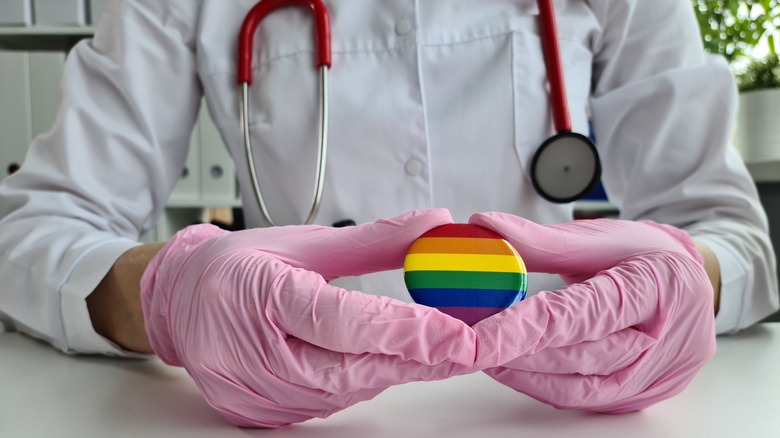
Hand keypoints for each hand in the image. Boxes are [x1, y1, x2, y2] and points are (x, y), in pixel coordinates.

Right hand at [140, 210, 476, 426]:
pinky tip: (389, 363)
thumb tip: (433, 225)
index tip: (460, 336)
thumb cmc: (237, 266)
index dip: (403, 331)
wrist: (178, 303)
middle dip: (422, 360)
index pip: (341, 321)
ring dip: (397, 371)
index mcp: (260, 295)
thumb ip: (374, 240)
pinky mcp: (262, 414)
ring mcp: (256, 391)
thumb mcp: (304, 240)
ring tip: (440, 350)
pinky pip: (329, 403)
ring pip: (347, 391)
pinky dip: (365, 381)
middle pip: (352, 368)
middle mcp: (255, 354)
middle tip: (475, 349)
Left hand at [468, 213, 715, 412]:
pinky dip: (543, 386)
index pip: (579, 316)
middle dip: (517, 353)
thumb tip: (485, 226)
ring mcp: (653, 375)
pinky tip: (512, 370)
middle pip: (578, 356)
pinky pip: (584, 399)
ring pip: (579, 386)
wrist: (692, 282)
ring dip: (525, 374)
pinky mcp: (638, 394)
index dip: (524, 329)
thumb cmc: (646, 254)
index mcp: (656, 289)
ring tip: (485, 354)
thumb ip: (541, 239)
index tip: (478, 337)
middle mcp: (662, 341)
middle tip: (469, 344)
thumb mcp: (600, 236)